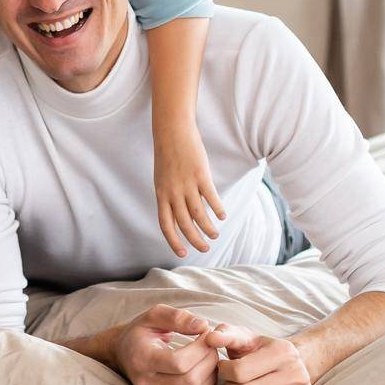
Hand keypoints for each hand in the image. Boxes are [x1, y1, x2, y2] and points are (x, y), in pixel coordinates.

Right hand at [108, 305, 231, 384]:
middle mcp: (146, 382)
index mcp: (142, 358)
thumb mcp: (153, 315)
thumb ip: (177, 317)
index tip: (206, 334)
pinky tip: (204, 368)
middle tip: (212, 344)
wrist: (122, 353)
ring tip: (210, 355)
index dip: (200, 348)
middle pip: (190, 379)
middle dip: (209, 359)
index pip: (179, 362)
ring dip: (211, 373)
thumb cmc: (140, 331)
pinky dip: (206, 384)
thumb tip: (203, 326)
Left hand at [154, 125, 224, 255]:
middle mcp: (173, 192)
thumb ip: (169, 198)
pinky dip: (217, 209)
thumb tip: (179, 217)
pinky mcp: (201, 175)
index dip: (173, 241)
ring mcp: (187, 184)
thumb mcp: (162, 180)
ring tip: (215, 235)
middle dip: (195, 239)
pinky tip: (222, 216)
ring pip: (199, 214)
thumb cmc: (168, 156)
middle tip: (205, 248)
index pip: (166, 225)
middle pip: (185, 224)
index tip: (183, 253)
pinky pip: (211, 197)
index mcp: (161, 194)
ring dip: (208, 228)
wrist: (172, 131)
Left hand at [214, 326, 312, 384]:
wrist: (293, 363)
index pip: (239, 371)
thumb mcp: (245, 337)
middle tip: (231, 384)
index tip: (224, 369)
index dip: (224, 372)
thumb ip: (226, 334)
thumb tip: (210, 338)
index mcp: (282, 351)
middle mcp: (296, 373)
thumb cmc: (261, 351)